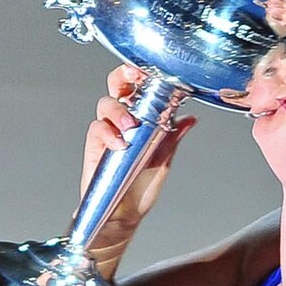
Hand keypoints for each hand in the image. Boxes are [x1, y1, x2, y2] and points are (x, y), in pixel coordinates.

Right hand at [80, 65, 195, 275]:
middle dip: (122, 77)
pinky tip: (119, 143)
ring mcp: (108, 131)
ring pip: (106, 104)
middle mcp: (124, 120)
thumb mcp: (164, 160)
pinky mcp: (95, 146)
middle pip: (117, 87)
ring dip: (118, 110)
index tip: (149, 70)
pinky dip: (107, 132)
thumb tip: (190, 120)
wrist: (125, 214)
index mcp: (143, 118)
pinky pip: (97, 128)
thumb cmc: (143, 186)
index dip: (142, 74)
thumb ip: (173, 138)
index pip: (140, 88)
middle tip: (132, 79)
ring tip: (130, 125)